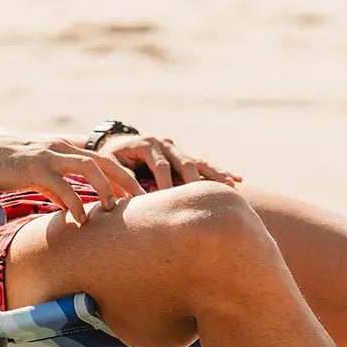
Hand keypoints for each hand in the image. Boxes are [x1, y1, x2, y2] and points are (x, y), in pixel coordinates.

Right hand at [0, 136, 143, 223]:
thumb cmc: (8, 166)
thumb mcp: (38, 175)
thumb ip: (57, 188)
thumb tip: (71, 208)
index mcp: (65, 149)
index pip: (104, 160)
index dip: (123, 177)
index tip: (138, 196)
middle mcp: (62, 148)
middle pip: (105, 160)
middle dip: (126, 180)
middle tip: (141, 202)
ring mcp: (49, 156)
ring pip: (89, 167)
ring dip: (105, 189)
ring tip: (112, 210)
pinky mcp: (35, 167)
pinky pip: (62, 185)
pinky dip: (74, 203)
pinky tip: (79, 219)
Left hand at [97, 133, 238, 190]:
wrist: (113, 144)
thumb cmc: (110, 159)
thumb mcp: (110, 166)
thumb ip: (120, 180)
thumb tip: (132, 200)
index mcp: (147, 145)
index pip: (161, 167)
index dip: (166, 185)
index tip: (172, 202)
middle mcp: (165, 144)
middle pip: (184, 163)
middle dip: (195, 182)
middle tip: (205, 199)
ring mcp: (176, 149)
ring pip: (199, 162)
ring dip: (215, 175)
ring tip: (232, 186)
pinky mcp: (183, 156)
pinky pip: (204, 164)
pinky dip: (218, 172)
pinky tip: (236, 180)